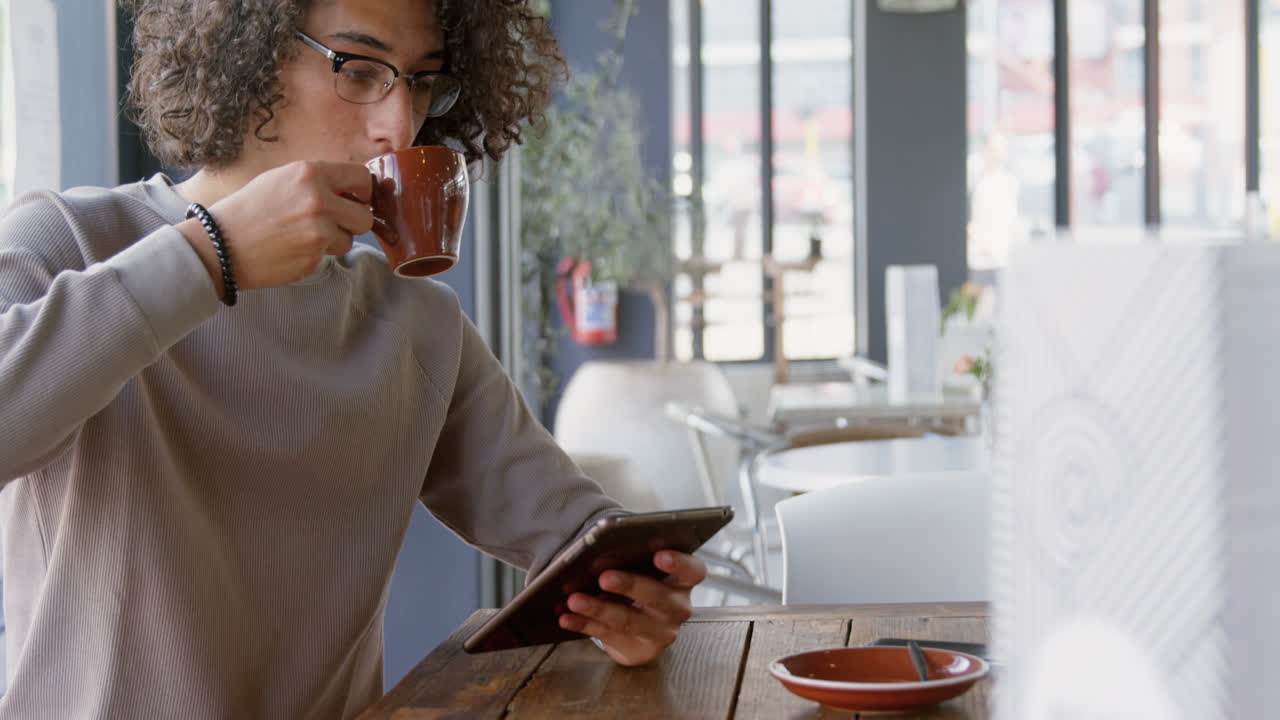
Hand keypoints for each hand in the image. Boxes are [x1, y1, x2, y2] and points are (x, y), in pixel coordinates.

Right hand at [180, 161, 373, 291]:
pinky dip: (316, 254)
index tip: (357, 198)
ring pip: (349, 239)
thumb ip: (317, 182)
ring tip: (303, 236)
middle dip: (353, 221)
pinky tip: (292, 248)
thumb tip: (350, 191)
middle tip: (334, 222)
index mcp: (310, 174)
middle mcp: (319, 201)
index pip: (361, 177)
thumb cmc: (248, 210)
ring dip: (334, 240)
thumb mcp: (281, 179)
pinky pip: (329, 256)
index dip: (362, 191)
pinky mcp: (314, 258)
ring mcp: (319, 232)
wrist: (219, 245)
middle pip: (365, 216)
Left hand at [558, 550, 707, 665]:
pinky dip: (584, 625)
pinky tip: (567, 618)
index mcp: (683, 582)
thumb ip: (632, 560)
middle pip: (658, 597)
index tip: (659, 555)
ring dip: (599, 609)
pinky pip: (607, 636)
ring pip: (629, 620)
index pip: (693, 571)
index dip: (679, 563)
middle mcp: (677, 608)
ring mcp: (659, 633)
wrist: (637, 627)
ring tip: (575, 599)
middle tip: (605, 576)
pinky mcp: (637, 650)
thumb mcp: (642, 571)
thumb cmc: (639, 586)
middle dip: (630, 585)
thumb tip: (601, 550)